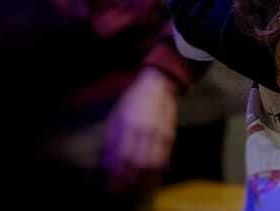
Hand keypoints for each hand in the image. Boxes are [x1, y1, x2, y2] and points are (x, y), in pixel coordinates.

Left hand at [101, 68, 177, 193]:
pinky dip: (158, 171)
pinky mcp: (171, 136)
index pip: (124, 157)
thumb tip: (108, 164)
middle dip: (131, 181)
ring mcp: (161, 134)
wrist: (158, 86)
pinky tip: (151, 177)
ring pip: (154, 163)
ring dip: (144, 179)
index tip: (113, 187)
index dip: (118, 175)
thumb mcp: (116, 118)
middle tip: (123, 192)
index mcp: (130, 126)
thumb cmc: (132, 101)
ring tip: (136, 189)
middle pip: (140, 164)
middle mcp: (146, 131)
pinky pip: (165, 158)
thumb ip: (112, 141)